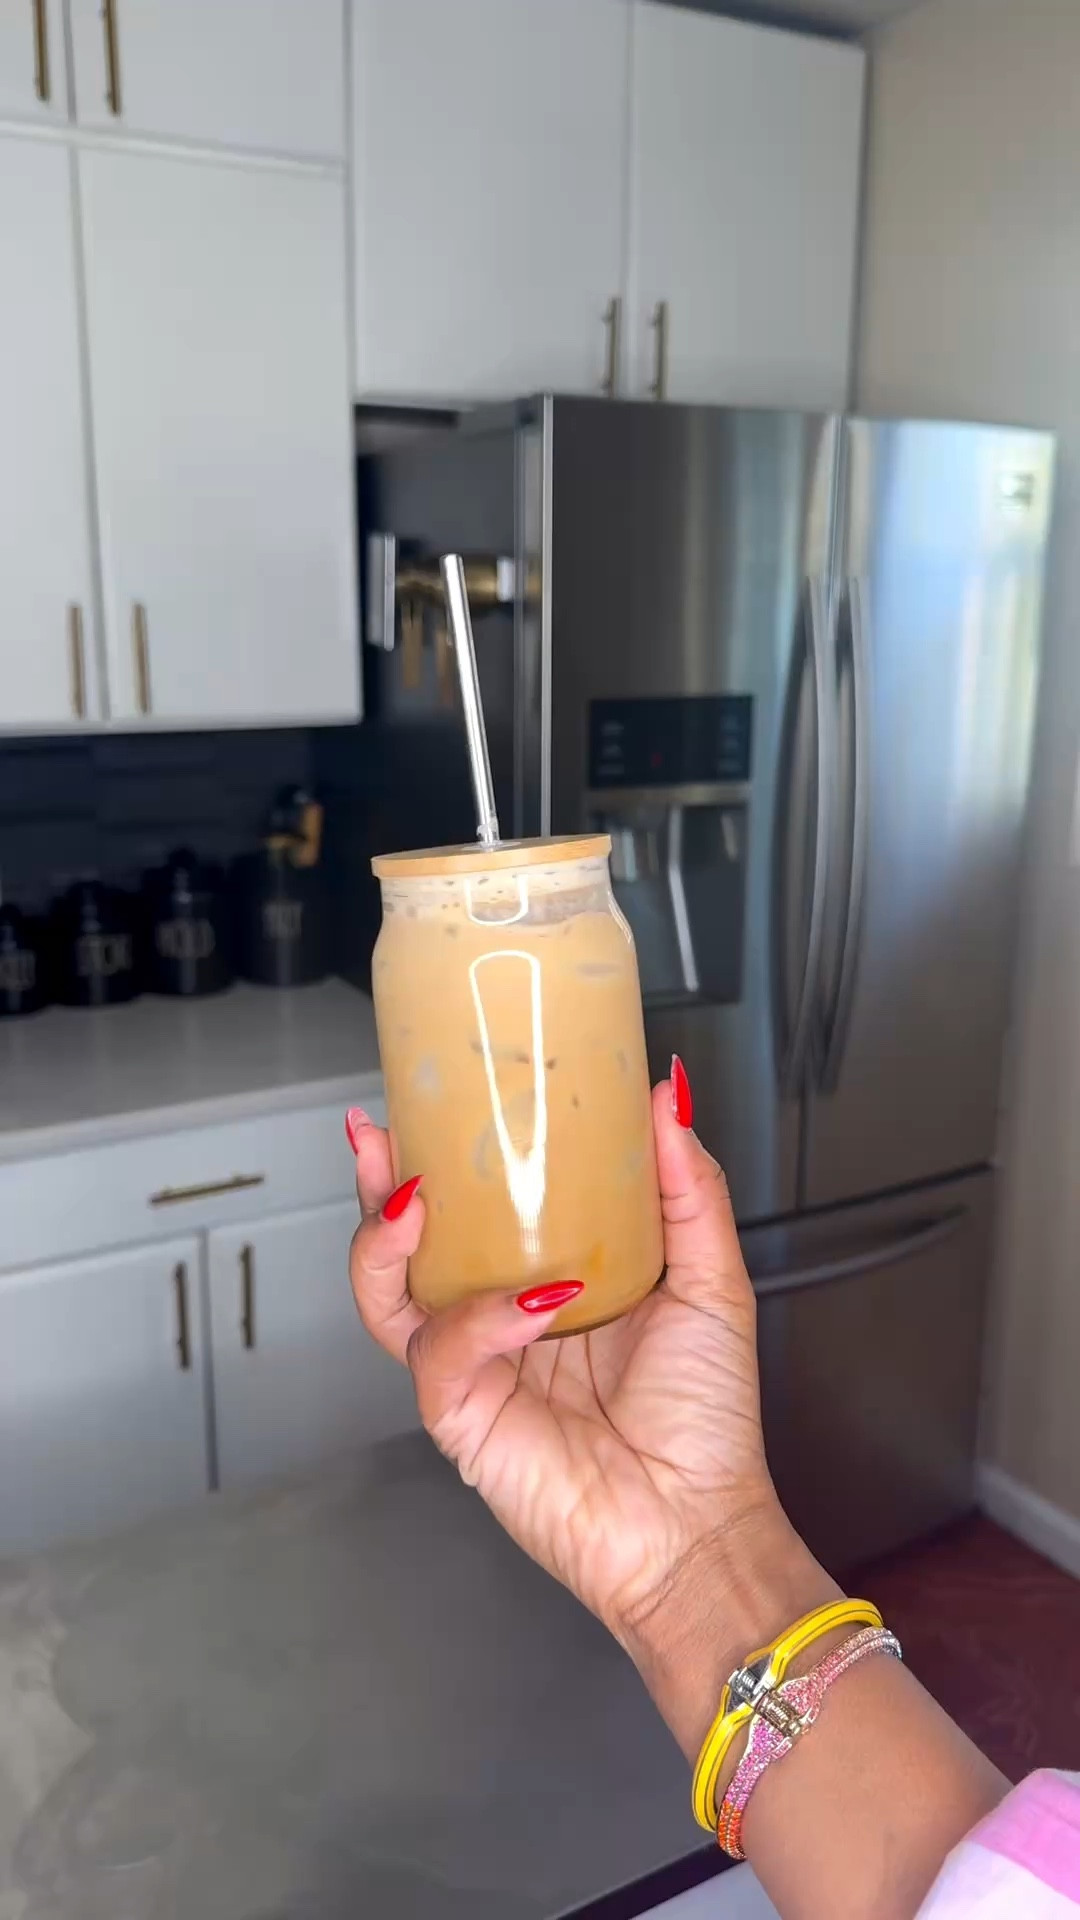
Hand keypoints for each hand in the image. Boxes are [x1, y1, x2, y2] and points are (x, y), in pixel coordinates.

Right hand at [348, 1075, 834, 1754]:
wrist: (698, 1524)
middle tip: (377, 1138)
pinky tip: (533, 1305)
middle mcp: (495, 1320)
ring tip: (415, 1201)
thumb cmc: (705, 1419)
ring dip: (387, 1242)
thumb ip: (688, 1186)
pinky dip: (480, 1320)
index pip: (472, 1208)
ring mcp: (472, 1369)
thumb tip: (668, 1094)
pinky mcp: (461, 1418)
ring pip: (387, 1297)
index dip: (439, 1155)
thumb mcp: (708, 1279)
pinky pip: (440, 1353)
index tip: (427, 1097)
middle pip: (405, 1246)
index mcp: (544, 1281)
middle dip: (377, 1186)